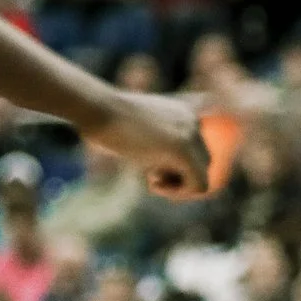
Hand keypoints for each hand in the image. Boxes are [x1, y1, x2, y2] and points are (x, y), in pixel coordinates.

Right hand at [85, 91, 211, 198]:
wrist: (97, 108)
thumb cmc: (106, 120)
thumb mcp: (136, 129)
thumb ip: (157, 144)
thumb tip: (165, 169)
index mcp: (184, 112)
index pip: (198, 148)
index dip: (179, 166)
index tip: (154, 168)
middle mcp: (192, 120)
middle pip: (204, 161)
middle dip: (179, 176)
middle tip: (151, 176)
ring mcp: (190, 134)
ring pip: (203, 174)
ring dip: (178, 185)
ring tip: (151, 179)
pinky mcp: (183, 150)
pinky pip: (199, 184)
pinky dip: (179, 192)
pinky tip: (153, 184)